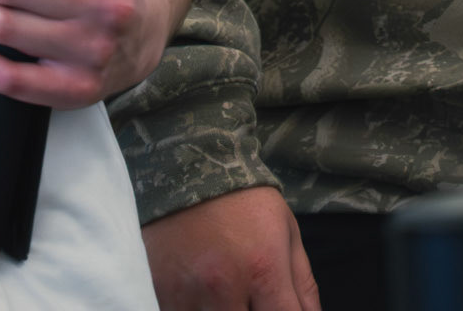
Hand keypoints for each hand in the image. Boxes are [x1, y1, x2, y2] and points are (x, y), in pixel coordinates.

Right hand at [143, 188, 320, 310]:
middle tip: (252, 296)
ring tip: (225, 290)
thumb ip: (303, 284)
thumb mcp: (285, 230)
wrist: (187, 168)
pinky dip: (195, 309)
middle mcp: (225, 286)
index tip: (280, 310)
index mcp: (263, 268)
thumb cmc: (244, 200)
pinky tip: (201, 292)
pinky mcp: (159, 294)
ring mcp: (188, 294)